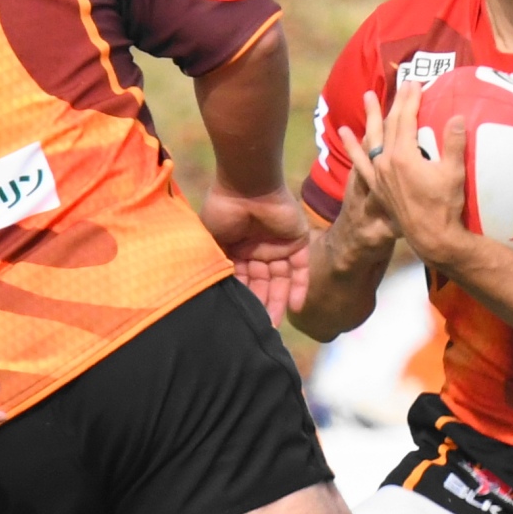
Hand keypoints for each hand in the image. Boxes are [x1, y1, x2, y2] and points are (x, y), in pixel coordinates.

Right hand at [200, 186, 310, 323]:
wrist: (247, 185)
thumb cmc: (223, 210)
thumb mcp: (212, 241)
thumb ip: (216, 264)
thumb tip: (213, 293)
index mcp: (237, 249)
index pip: (242, 280)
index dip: (243, 298)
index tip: (241, 320)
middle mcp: (258, 250)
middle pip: (263, 283)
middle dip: (262, 304)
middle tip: (261, 328)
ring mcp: (279, 246)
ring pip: (281, 279)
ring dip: (279, 300)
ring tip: (276, 323)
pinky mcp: (298, 241)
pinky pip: (301, 268)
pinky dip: (300, 287)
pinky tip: (296, 306)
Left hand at [343, 82, 472, 265]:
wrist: (431, 237)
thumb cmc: (444, 207)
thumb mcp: (454, 173)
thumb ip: (454, 143)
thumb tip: (457, 116)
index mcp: (403, 156)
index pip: (406, 120)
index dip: (411, 100)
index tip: (416, 84)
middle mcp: (386, 162)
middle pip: (390, 125)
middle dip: (398, 103)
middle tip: (404, 85)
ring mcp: (378, 174)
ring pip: (372, 139)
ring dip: (371, 117)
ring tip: (367, 97)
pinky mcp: (376, 185)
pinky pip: (360, 162)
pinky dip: (353, 147)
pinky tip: (346, 134)